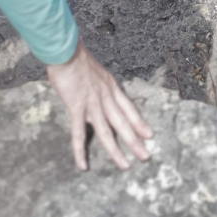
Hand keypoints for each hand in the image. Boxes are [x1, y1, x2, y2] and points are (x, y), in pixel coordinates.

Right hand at [44, 45, 152, 170]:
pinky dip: (80, 151)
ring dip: (116, 150)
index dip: (140, 124)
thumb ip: (98, 87)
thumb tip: (97, 97)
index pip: (130, 109)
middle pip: (124, 123)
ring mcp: (93, 103)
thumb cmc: (77, 59)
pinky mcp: (77, 107)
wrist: (66, 50)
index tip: (149, 136)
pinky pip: (79, 134)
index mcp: (112, 87)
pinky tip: (83, 165)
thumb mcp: (95, 73)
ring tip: (125, 166)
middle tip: (146, 157)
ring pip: (107, 131)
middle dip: (136, 141)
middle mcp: (107, 96)